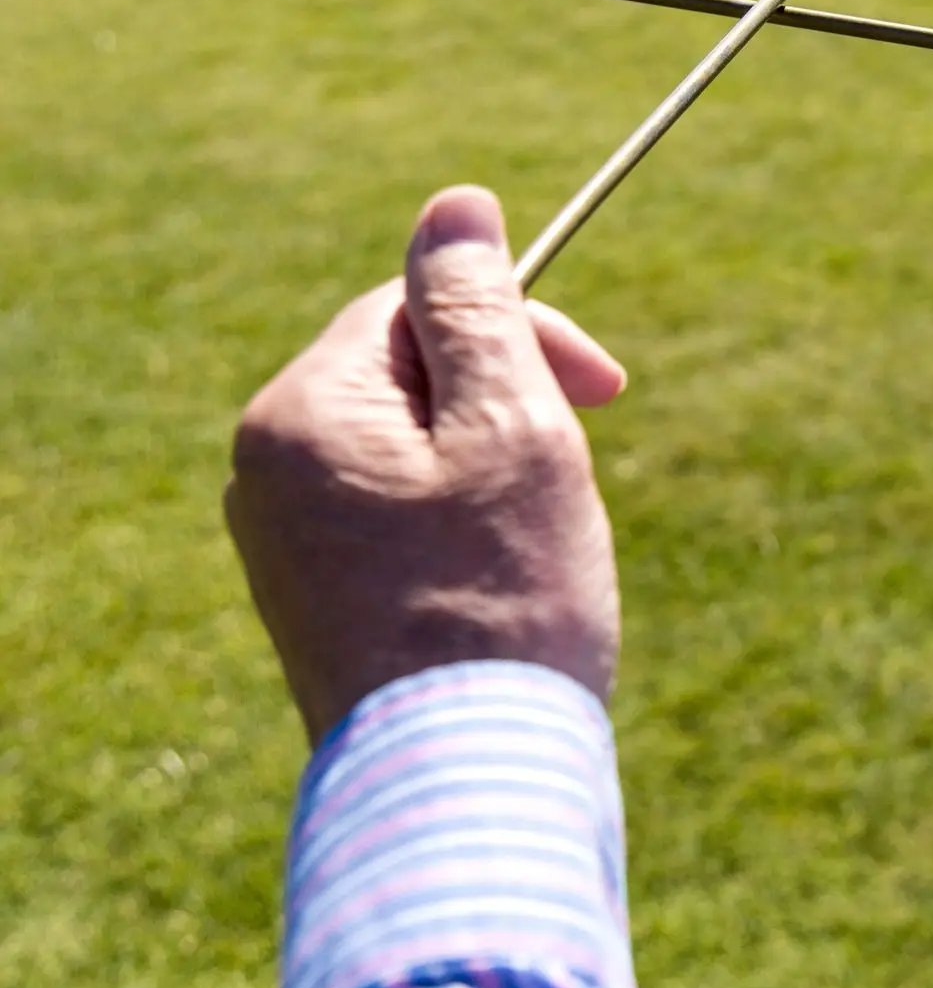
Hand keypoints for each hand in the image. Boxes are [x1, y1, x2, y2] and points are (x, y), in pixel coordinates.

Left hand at [225, 186, 628, 744]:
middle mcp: (267, 470)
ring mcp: (282, 543)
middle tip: (583, 465)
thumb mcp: (512, 426)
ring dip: (493, 464)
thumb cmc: (504, 602)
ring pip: (409, 446)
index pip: (416, 308)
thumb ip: (480, 308)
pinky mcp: (314, 601)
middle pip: (408, 374)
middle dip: (508, 401)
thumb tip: (455, 201)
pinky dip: (464, 523)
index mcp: (304, 412)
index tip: (610, 387)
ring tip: (544, 538)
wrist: (463, 786)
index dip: (523, 330)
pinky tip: (508, 581)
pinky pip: (394, 513)